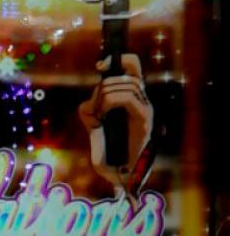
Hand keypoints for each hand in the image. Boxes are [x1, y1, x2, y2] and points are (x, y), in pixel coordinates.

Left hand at [78, 54, 152, 188]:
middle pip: (126, 73)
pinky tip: (104, 117)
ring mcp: (145, 109)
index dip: (118, 59)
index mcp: (132, 99)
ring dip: (104, 97)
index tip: (99, 65)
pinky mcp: (145, 120)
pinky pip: (127, 99)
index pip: (133, 66)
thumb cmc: (108, 155)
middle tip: (96, 108)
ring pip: (124, 85)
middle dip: (103, 86)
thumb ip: (90, 112)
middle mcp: (142, 101)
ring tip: (100, 116)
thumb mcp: (92, 128)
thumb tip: (90, 102)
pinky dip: (110, 103)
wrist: (119, 177)